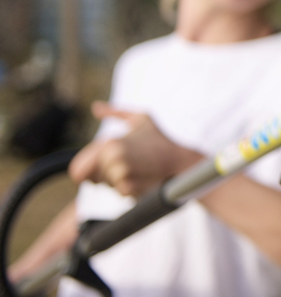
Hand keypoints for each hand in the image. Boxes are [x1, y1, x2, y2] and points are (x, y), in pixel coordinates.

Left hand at [68, 102, 202, 196]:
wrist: (181, 162)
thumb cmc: (160, 140)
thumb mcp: (141, 119)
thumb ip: (115, 112)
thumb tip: (95, 107)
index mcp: (109, 144)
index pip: (78, 170)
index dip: (87, 171)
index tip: (105, 166)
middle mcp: (112, 160)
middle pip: (91, 180)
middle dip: (104, 176)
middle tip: (127, 166)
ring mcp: (121, 176)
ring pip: (105, 186)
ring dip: (117, 182)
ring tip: (137, 169)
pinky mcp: (130, 189)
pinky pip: (118, 194)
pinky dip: (128, 189)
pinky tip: (142, 178)